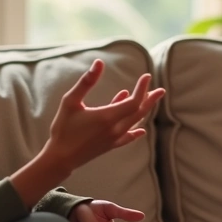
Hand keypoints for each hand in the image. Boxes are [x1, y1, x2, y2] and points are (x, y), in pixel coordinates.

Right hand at [41, 60, 165, 176]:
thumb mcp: (71, 101)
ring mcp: (114, 139)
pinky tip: (141, 131)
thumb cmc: (63, 128)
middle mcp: (115, 129)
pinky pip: (127, 137)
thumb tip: (99, 63)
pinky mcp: (110, 146)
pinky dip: (136, 132)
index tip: (146, 76)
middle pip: (139, 112)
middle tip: (161, 90)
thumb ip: (86, 82)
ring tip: (150, 101)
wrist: (60, 158)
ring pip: (134, 123)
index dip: (142, 88)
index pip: (134, 101)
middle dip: (150, 99)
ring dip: (144, 111)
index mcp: (108, 117)